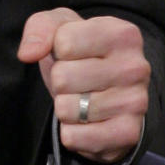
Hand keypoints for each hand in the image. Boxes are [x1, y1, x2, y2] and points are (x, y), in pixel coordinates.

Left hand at [17, 7, 149, 163]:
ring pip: (66, 108)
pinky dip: (71, 132)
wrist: (108, 94)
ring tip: (84, 99)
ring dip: (66, 107)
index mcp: (122, 33)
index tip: (73, 53)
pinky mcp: (127, 134)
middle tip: (78, 80)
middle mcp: (136, 67)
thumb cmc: (81, 55)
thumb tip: (28, 53)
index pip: (64, 43)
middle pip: (63, 77)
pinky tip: (89, 121)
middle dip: (60, 81)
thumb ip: (40, 28)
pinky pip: (73, 137)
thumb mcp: (60, 28)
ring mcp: (136, 102)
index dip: (58, 50)